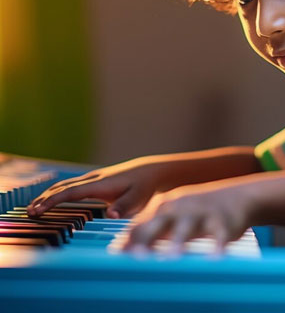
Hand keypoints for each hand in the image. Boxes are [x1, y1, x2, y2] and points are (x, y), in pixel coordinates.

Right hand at [27, 158, 158, 218]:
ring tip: (35, 207)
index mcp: (101, 184)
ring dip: (50, 195)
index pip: (71, 192)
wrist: (151, 172)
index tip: (38, 210)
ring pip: (66, 184)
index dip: (53, 201)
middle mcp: (94, 179)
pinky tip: (54, 199)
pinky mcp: (97, 180)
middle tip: (30, 212)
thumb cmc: (145, 187)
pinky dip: (59, 192)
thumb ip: (125, 207)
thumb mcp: (139, 199)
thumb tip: (111, 214)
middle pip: (63, 186)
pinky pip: (72, 185)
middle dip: (45, 198)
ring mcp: (94, 178)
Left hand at [119, 181, 252, 254]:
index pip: (140, 225)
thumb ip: (149, 229)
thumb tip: (121, 248)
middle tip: (137, 256)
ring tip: (172, 256)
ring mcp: (201, 214)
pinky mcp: (222, 223)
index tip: (116, 258)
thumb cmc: (197, 211)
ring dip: (179, 240)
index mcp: (164, 208)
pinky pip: (219, 236)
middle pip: (159, 222)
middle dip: (148, 238)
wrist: (236, 196)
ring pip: (188, 227)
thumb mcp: (172, 215)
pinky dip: (217, 247)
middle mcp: (180, 208)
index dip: (128, 242)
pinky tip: (215, 258)